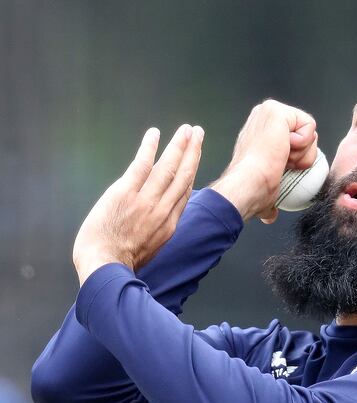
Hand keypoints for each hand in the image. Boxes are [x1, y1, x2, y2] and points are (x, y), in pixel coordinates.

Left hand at [73, 124, 203, 284]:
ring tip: (187, 129)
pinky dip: (149, 148)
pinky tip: (155, 134)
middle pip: (183, 175)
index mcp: (169, 224)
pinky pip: (142, 166)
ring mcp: (145, 201)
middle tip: (198, 133)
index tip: (195, 157)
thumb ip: (158, 231)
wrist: (106, 266)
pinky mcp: (125, 193)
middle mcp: (162, 210)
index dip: (191, 171)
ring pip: (168, 168)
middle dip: (192, 152)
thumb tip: (159, 222)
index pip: (184, 192)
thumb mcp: (151, 249)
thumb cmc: (122, 261)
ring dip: (179, 145)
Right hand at [210, 99, 317, 221]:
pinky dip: (303, 145)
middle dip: (301, 155)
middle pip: (306, 134)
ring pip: (309, 132)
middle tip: (281, 164)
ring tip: (280, 159)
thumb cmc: (253, 187)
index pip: (297, 138)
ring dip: (302, 153)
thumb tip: (269, 216)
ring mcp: (270, 111)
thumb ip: (272, 192)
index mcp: (261, 130)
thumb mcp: (266, 186)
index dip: (296, 158)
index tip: (279, 167)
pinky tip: (284, 152)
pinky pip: (310, 127)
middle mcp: (264, 116)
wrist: (248, 185)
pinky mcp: (278, 111)